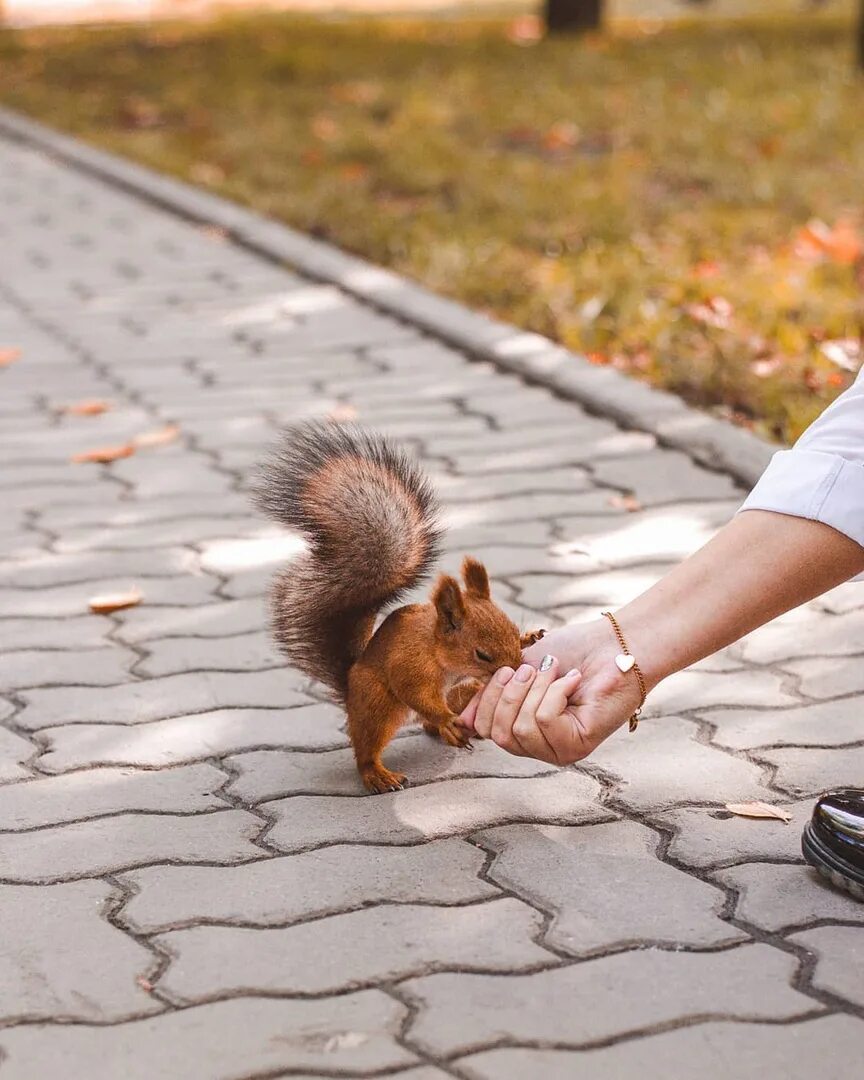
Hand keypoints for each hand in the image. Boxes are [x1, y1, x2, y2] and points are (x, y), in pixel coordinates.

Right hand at [459, 621, 645, 763]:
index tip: (507, 670)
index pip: (484, 730)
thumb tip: (462, 721)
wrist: (611, 644)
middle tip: (533, 669)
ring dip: (536, 690)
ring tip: (556, 672)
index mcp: (522, 728)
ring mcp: (558, 749)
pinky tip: (572, 682)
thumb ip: (491, 695)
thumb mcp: (518, 671)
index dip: (488, 698)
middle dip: (510, 693)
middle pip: (497, 734)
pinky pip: (545, 723)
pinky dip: (555, 694)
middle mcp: (538, 746)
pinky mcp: (577, 746)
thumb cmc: (570, 653)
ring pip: (521, 729)